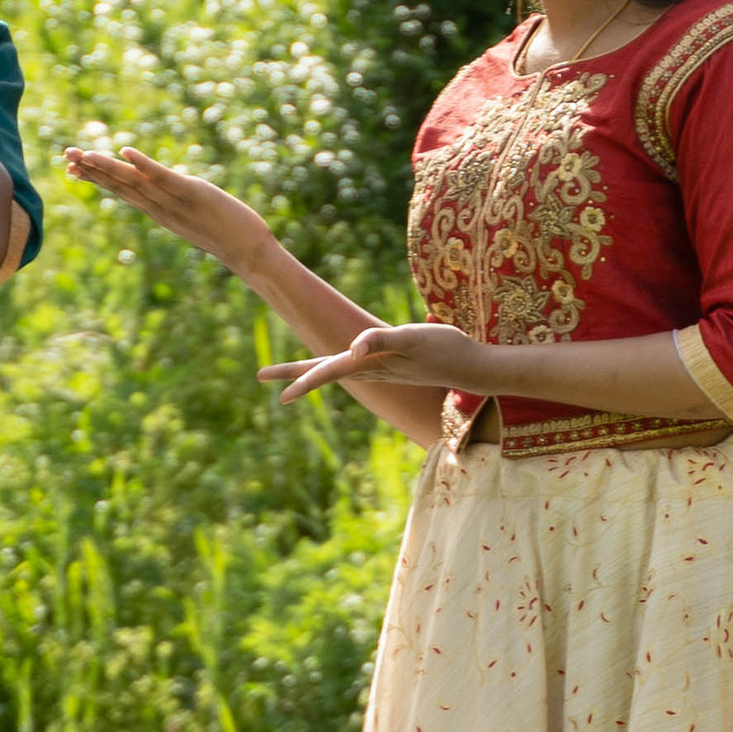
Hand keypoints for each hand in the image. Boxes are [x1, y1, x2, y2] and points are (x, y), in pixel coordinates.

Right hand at [65, 140, 272, 278]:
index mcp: (159, 210)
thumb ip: (177, 204)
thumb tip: (170, 195)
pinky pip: (165, 178)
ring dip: (108, 167)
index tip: (70, 168)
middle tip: (63, 156)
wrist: (250, 252)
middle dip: (91, 170)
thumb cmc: (229, 233)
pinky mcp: (194, 194)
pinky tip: (127, 152)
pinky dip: (145, 166)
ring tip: (83, 153)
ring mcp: (175, 202)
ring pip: (134, 183)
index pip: (121, 190)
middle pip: (120, 185)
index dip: (95, 177)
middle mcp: (161, 207)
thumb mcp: (194, 216)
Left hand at [263, 320, 495, 405]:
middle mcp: (369, 370)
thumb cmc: (444, 349)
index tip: (278, 394)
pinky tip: (334, 363)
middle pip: (324, 371)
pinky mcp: (389, 365)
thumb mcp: (412, 337)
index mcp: (369, 364)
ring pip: (336, 370)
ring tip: (288, 374)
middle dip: (294, 374)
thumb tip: (352, 348)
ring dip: (309, 371)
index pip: (328, 370)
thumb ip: (381, 340)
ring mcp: (378, 369)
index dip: (301, 378)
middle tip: (262, 376)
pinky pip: (353, 366)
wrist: (471, 366)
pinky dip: (333, 366)